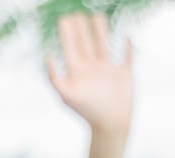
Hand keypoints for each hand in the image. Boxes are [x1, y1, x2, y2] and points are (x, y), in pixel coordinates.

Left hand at [43, 12, 133, 144]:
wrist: (110, 126)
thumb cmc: (87, 112)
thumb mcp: (66, 94)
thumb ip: (54, 77)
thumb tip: (47, 56)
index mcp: (78, 72)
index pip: (71, 47)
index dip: (67, 33)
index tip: (65, 18)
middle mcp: (92, 69)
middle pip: (85, 43)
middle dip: (81, 29)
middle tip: (77, 14)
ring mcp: (108, 71)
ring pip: (104, 45)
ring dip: (101, 32)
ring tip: (98, 17)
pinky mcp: (124, 75)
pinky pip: (127, 57)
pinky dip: (128, 47)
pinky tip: (128, 36)